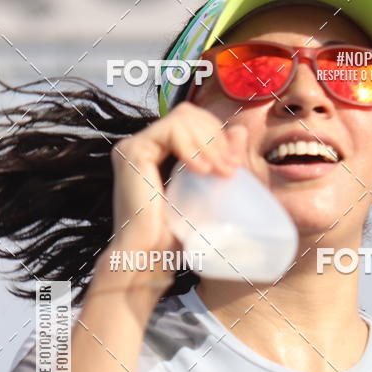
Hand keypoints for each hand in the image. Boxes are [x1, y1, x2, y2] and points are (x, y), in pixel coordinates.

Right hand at [93, 102, 244, 304]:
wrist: (150, 256)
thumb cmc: (175, 236)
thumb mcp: (207, 191)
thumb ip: (220, 160)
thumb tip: (240, 131)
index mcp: (159, 152)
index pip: (192, 121)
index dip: (217, 135)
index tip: (234, 166)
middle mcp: (144, 145)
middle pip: (188, 114)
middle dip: (216, 137)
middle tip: (231, 168)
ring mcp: (135, 146)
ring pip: (182, 118)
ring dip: (209, 142)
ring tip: (221, 171)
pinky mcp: (132, 151)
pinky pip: (169, 130)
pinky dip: (191, 146)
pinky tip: (203, 170)